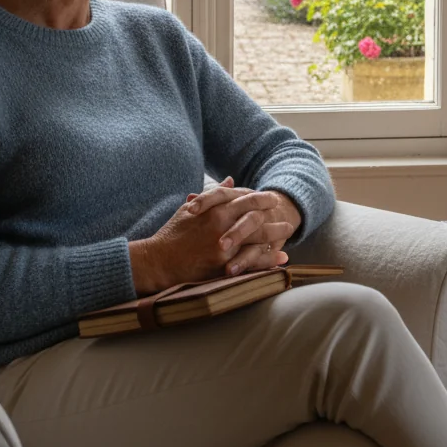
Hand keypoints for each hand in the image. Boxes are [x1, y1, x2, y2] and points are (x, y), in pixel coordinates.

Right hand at [130, 177, 299, 292]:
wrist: (159, 261)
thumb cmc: (173, 233)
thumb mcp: (191, 209)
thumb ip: (213, 194)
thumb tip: (230, 179)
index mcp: (215, 210)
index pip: (244, 199)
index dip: (260, 198)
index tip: (270, 198)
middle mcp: (222, 226)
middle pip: (256, 217)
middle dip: (273, 215)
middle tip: (285, 213)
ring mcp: (224, 247)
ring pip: (258, 239)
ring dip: (275, 234)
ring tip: (287, 232)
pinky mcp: (223, 266)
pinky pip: (252, 262)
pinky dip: (268, 260)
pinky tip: (281, 258)